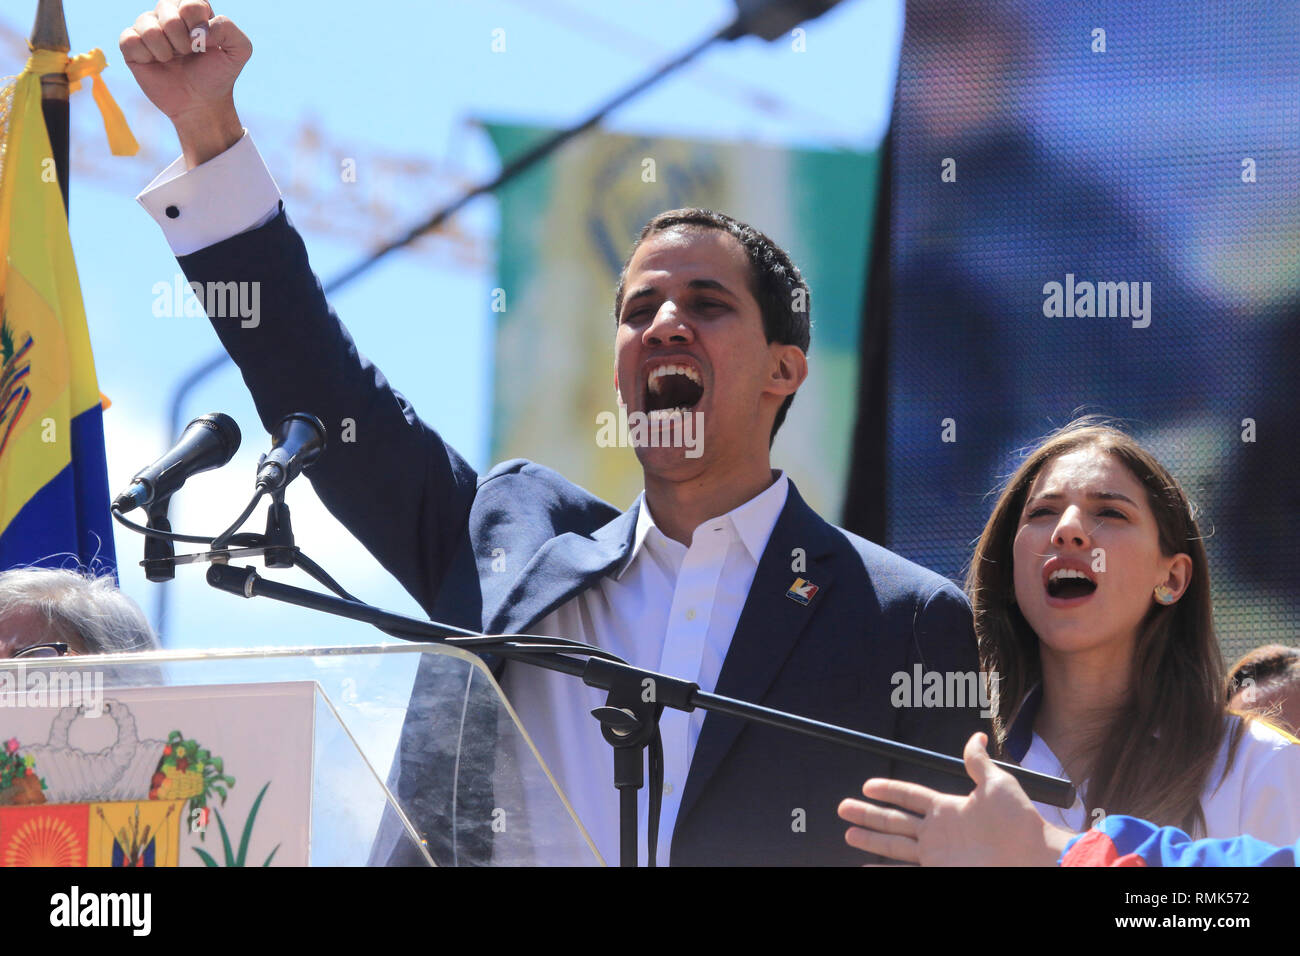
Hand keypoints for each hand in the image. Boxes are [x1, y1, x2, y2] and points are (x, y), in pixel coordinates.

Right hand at [119, 1, 249, 165]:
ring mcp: (147, 27)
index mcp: (192, 9)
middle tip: (188, 54)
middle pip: (166, 10)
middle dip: (182, 40)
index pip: (190, 4)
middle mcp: (168, 13)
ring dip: (165, 50)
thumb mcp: (239, 51)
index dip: (198, 27)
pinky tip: (156, 63)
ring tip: (172, 60)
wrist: (201, 103)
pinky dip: (146, 56)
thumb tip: (199, 29)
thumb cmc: (217, 75)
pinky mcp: (131, 44)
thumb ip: (228, 29)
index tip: (204, 45)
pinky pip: (129, 40)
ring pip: (148, 26)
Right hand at [836, 732, 1075, 865]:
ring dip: (870, 839)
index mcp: (948, 808)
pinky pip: (903, 871)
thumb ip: (978, 762)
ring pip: (894, 845)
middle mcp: (938, 832)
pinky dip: (883, 870)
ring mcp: (937, 855)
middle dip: (868, 814)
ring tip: (848, 833)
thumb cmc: (1019, 822)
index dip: (889, 790)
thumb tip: (975, 736)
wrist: (1033, 859)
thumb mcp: (998, 784)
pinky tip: (866, 868)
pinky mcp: (939, 872)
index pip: (910, 796)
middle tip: (843, 808)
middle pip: (894, 820)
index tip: (867, 785)